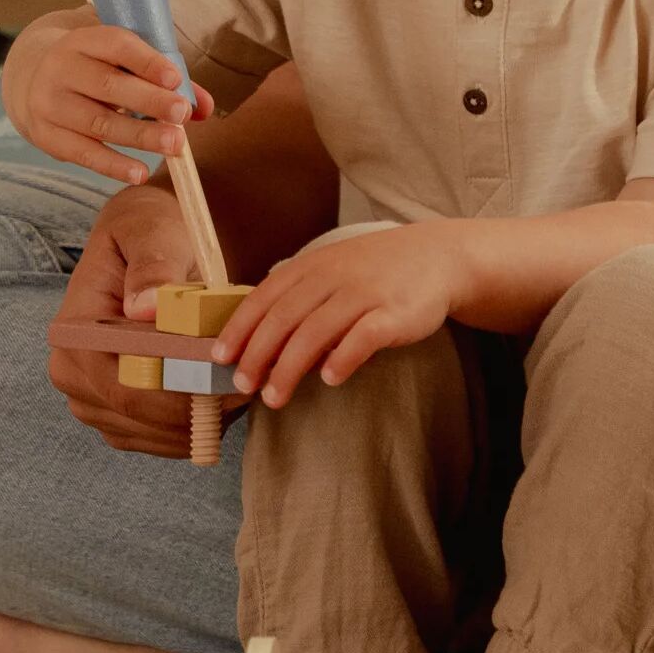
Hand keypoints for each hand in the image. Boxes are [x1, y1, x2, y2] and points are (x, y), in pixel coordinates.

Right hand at [2, 5, 213, 184]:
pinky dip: (113, 165)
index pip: (116, 46)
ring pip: (99, 123)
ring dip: (140, 136)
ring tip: (175, 146)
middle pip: (108, 86)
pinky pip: (83, 153)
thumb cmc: (94, 66)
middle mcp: (60, 67)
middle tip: (183, 115)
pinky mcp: (46, 135)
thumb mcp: (119, 58)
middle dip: (149, 101)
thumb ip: (163, 77)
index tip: (176, 78)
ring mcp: (49, 103)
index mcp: (82, 39)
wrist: (31, 77)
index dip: (147, 61)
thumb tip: (205, 107)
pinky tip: (140, 173)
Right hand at [47, 180, 248, 455]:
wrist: (151, 242)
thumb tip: (145, 306)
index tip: (228, 381)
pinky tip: (219, 395)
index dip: (178, 392)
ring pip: (153, 434)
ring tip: (237, 383)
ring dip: (199, 418)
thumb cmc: (151, 230)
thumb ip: (152, 266)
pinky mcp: (116, 415)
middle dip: (196, 407)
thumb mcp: (152, 232)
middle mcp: (71, 371)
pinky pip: (159, 439)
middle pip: (139, 416)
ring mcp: (91, 399)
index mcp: (74, 330)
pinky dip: (193, 425)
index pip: (123, 385)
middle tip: (247, 385)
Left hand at [213, 223, 463, 406]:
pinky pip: (364, 336)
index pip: (265, 297)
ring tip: (274, 396)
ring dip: (290, 365)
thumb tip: (262, 343)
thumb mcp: (330, 272)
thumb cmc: (372, 271)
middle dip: (257, 353)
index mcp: (311, 266)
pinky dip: (344, 356)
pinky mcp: (394, 313)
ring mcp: (364, 293)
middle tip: (242, 385)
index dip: (240, 327)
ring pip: (317, 330)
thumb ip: (299, 299)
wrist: (434, 256)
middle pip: (285, 316)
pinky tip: (330, 379)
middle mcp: (333, 276)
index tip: (219, 357)